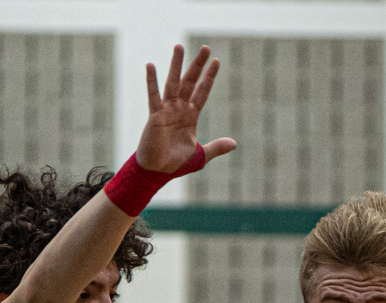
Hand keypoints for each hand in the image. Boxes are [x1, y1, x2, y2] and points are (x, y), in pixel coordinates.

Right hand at [137, 46, 237, 174]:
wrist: (157, 172)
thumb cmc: (176, 164)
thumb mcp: (200, 155)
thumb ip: (216, 147)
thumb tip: (234, 144)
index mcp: (190, 116)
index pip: (202, 92)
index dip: (209, 78)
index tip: (216, 62)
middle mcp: (179, 109)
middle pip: (190, 82)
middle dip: (198, 65)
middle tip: (206, 48)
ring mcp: (166, 110)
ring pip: (173, 83)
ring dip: (176, 65)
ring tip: (179, 46)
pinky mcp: (155, 115)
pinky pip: (153, 95)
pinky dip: (151, 81)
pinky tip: (151, 65)